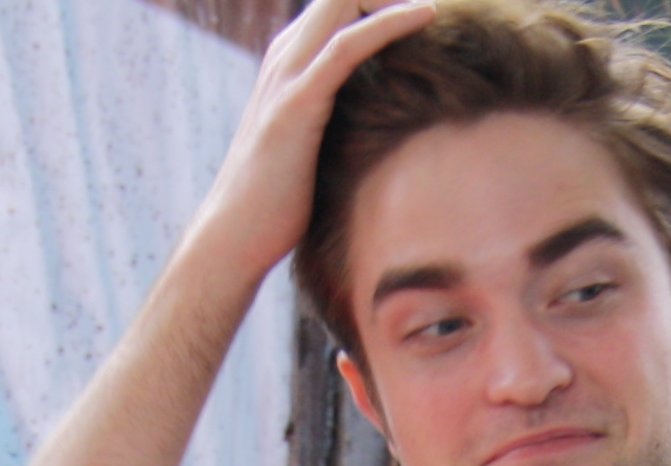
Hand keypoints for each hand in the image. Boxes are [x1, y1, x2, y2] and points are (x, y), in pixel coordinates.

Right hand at [177, 0, 439, 292]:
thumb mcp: (311, 147)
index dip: (375, 1)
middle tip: (432, 9)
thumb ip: (334, 123)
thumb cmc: (276, 204)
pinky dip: (390, 22)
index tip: (421, 16)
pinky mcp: (298, 103)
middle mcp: (283, 59)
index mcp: (287, 65)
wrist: (235, 236)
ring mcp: (287, 78)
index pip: (333, 6)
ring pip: (340, 3)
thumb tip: (376, 131)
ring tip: (435, 5)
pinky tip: (427, 14)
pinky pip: (348, 44)